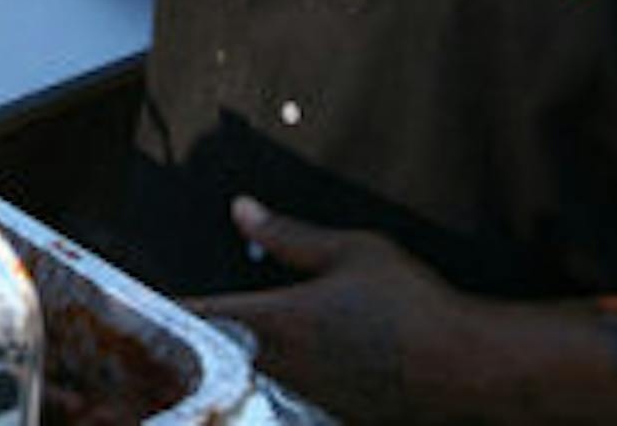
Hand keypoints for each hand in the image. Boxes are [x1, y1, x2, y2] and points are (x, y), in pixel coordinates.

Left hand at [191, 197, 476, 419]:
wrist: (468, 368)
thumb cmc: (412, 303)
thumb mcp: (351, 251)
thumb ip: (287, 234)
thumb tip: (241, 210)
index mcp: (279, 319)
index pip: (205, 314)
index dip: (173, 308)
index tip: (147, 302)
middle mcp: (284, 364)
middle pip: (221, 352)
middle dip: (202, 338)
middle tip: (184, 323)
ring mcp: (309, 395)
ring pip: (254, 375)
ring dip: (240, 359)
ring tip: (234, 340)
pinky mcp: (337, 414)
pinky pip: (291, 397)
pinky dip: (281, 381)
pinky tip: (299, 365)